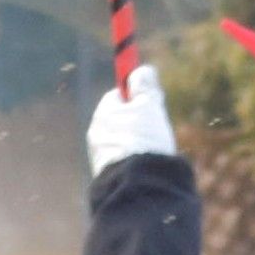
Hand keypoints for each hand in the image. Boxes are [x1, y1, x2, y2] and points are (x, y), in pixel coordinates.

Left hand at [89, 61, 174, 177]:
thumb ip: (146, 87)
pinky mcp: (107, 174)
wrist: (137, 183)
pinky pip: (123, 160)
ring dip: (138, 143)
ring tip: (155, 152)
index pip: (119, 96)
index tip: (152, 102)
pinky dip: (135, 160)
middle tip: (157, 129)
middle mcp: (97, 133)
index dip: (137, 97)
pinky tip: (148, 167)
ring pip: (123, 141)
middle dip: (139, 122)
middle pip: (121, 119)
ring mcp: (100, 155)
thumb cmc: (144, 139)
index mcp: (104, 113)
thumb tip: (142, 70)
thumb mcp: (149, 106)